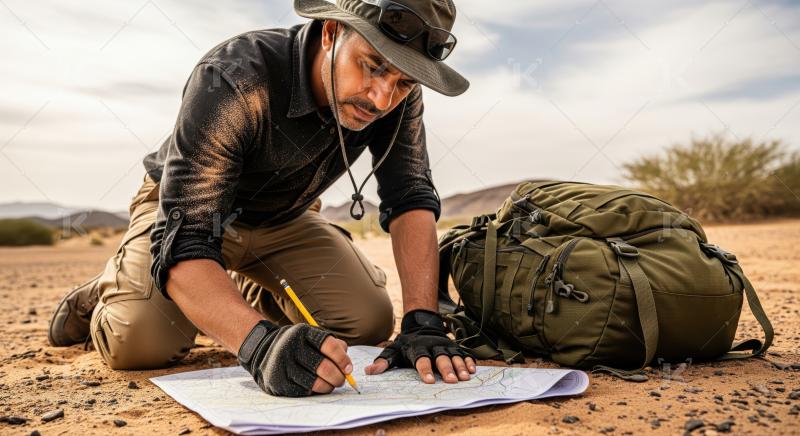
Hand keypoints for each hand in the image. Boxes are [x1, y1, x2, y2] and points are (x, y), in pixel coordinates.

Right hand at [237, 321, 352, 396]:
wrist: (263, 352)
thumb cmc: (297, 345)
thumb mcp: (312, 337)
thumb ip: (333, 345)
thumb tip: (347, 364)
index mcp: (303, 332)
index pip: (329, 345)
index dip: (343, 359)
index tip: (349, 369)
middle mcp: (291, 347)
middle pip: (324, 366)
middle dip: (339, 377)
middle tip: (342, 380)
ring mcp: (283, 365)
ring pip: (316, 382)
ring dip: (329, 387)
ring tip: (332, 385)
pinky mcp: (279, 382)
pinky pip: (304, 391)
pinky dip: (315, 391)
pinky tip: (316, 387)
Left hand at [364, 309, 475, 382]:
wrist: (421, 325)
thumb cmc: (406, 344)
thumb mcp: (393, 350)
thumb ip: (383, 361)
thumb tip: (369, 371)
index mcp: (417, 348)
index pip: (421, 359)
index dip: (424, 369)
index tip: (428, 380)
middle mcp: (433, 346)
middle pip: (441, 358)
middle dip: (446, 369)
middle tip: (452, 381)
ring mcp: (445, 346)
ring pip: (454, 355)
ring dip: (460, 366)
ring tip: (465, 377)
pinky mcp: (454, 347)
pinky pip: (463, 353)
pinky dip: (468, 361)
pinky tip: (472, 370)